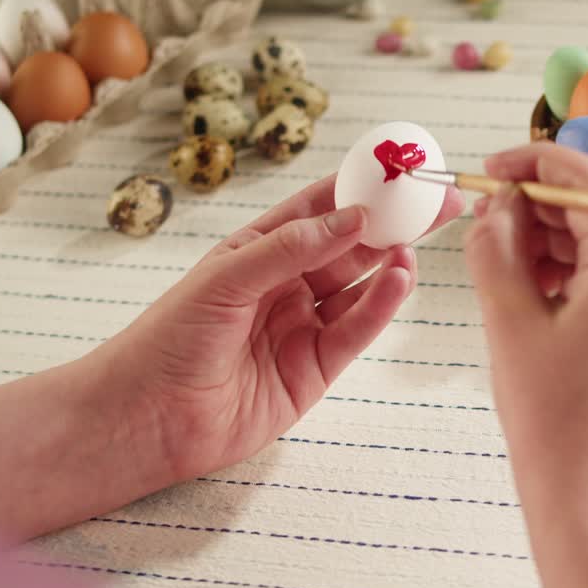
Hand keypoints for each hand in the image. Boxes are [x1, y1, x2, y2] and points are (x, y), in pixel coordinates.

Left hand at [97, 175, 463, 481]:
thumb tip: (353, 217)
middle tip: (438, 203)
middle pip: (351, 246)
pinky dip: (380, 306)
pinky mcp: (316, 368)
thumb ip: (292, 248)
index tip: (400, 170)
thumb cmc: (169, 338)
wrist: (149, 417)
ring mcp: (303, 326)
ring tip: (413, 246)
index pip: (320, 208)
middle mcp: (286, 284)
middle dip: (394, 223)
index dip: (361, 188)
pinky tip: (398, 282)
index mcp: (259, 250)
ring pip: (360, 287)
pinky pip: (356, 330)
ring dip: (390, 265)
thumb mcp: (227, 278)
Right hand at [466, 143, 587, 495]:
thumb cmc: (552, 422)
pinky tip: (535, 287)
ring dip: (558, 236)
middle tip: (486, 218)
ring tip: (502, 258)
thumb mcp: (510, 323)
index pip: (586, 177)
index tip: (488, 169)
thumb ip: (497, 248)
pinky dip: (579, 268)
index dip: (532, 161)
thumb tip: (498, 207)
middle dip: (542, 202)